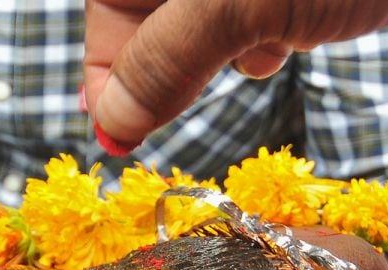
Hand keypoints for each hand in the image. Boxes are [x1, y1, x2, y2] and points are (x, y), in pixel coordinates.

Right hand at [84, 0, 387, 147]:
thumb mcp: (239, 6)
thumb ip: (166, 60)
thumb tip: (109, 124)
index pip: (104, 11)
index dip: (104, 74)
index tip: (117, 139)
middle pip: (141, 23)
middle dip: (169, 65)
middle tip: (199, 89)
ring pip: (190, 29)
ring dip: (214, 57)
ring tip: (262, 45)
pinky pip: (234, 20)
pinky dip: (251, 40)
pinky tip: (284, 36)